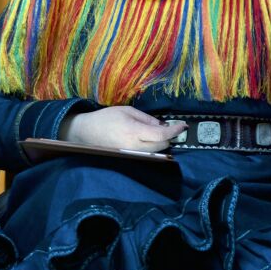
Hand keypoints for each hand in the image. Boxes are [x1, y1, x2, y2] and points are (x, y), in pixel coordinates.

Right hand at [57, 106, 186, 152]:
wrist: (86, 133)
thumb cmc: (106, 118)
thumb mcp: (127, 111)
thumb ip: (146, 118)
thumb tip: (162, 125)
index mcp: (134, 131)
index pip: (161, 134)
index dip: (175, 131)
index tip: (183, 126)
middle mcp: (135, 146)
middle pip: (162, 145)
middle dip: (169, 136)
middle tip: (171, 127)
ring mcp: (132, 155)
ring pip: (156, 152)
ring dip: (162, 143)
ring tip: (160, 133)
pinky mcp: (129, 158)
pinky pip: (147, 155)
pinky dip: (153, 148)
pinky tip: (150, 140)